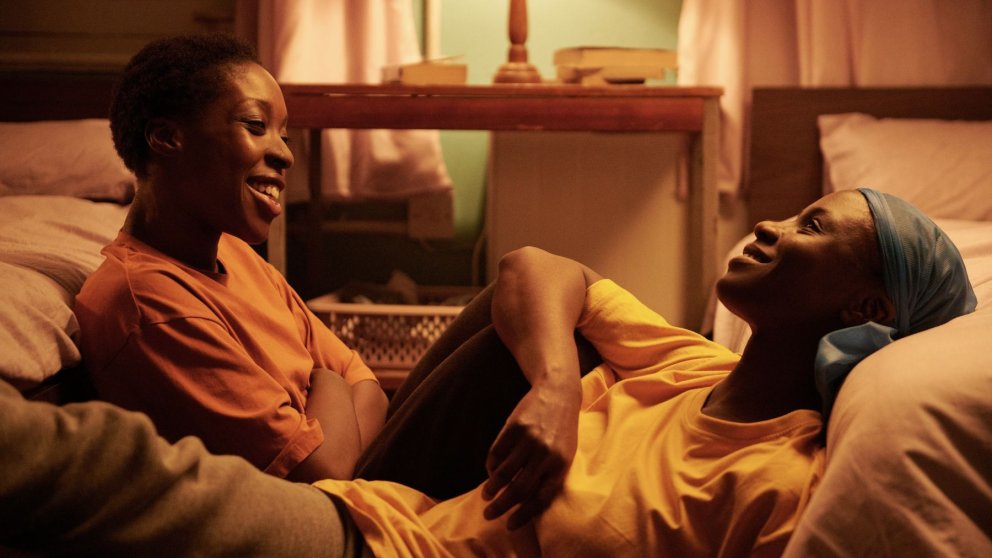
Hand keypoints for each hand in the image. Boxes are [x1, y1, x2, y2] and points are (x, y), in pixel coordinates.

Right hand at [481, 383, 579, 529]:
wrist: (558, 393)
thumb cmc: (561, 430)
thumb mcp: (564, 454)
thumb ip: (549, 476)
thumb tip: (525, 502)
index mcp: (561, 465)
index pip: (540, 499)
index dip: (523, 515)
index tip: (509, 525)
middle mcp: (545, 454)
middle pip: (518, 489)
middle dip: (501, 506)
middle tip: (489, 514)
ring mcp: (529, 439)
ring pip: (504, 473)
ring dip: (492, 488)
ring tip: (486, 495)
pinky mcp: (515, 426)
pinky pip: (497, 452)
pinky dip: (491, 466)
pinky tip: (490, 472)